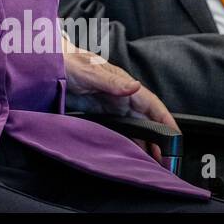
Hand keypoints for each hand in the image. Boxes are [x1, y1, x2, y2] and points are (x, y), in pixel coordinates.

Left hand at [64, 38, 176, 161]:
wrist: (46, 63)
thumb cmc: (66, 61)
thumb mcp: (87, 71)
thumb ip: (110, 81)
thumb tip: (135, 86)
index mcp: (123, 84)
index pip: (151, 104)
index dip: (166, 120)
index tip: (177, 137)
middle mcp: (122, 96)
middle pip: (147, 120)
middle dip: (160, 139)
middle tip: (166, 160)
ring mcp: (112, 105)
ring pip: (136, 127)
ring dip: (146, 143)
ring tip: (153, 162)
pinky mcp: (101, 113)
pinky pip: (121, 129)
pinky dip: (129, 141)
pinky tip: (132, 154)